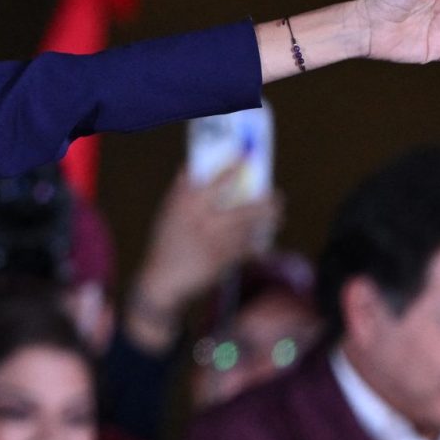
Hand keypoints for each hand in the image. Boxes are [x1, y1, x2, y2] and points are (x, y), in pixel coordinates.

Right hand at [126, 168, 283, 352]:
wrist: (161, 281)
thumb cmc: (166, 245)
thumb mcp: (167, 216)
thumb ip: (182, 194)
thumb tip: (194, 168)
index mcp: (182, 205)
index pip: (209, 180)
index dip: (230, 168)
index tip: (244, 158)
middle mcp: (199, 221)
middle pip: (240, 206)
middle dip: (263, 200)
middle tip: (276, 195)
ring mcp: (212, 242)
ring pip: (249, 227)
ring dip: (267, 219)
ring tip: (277, 212)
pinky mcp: (221, 260)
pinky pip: (247, 248)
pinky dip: (258, 243)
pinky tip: (265, 239)